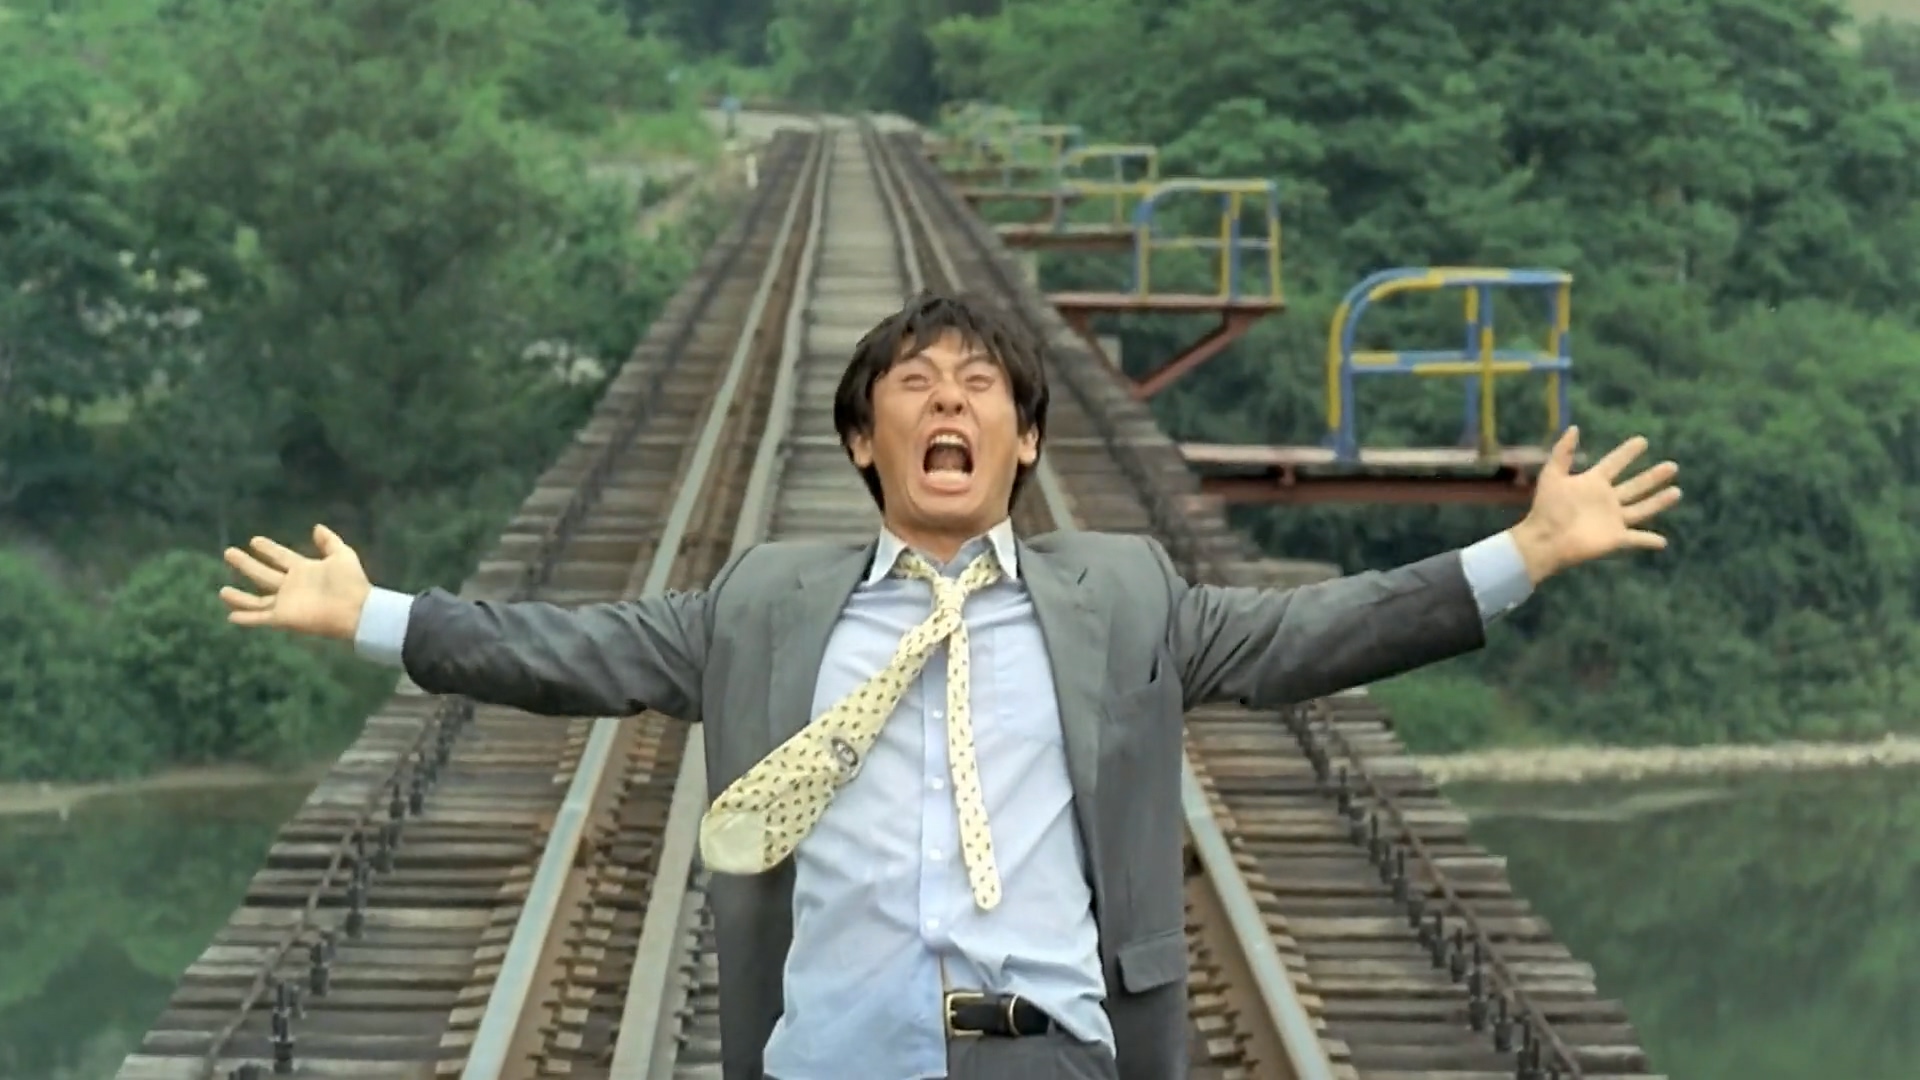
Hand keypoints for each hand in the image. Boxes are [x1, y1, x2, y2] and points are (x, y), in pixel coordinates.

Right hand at [220, 524, 372, 641]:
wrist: (357, 609)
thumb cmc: (352, 583)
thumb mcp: (343, 555)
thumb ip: (330, 541)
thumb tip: (317, 527)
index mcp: (304, 570)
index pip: (280, 557)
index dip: (268, 549)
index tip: (254, 540)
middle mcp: (292, 586)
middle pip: (263, 573)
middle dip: (246, 564)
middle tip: (228, 552)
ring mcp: (286, 603)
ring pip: (256, 600)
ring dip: (240, 597)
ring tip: (222, 592)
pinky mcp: (284, 618)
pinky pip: (260, 617)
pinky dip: (245, 617)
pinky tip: (230, 615)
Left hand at [1510, 426, 1679, 583]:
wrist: (1544, 539)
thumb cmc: (1545, 508)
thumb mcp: (1552, 475)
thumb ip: (1562, 452)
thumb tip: (1574, 427)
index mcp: (1593, 483)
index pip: (1614, 463)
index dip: (1628, 453)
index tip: (1642, 441)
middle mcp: (1606, 500)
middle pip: (1636, 486)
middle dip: (1654, 477)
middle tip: (1672, 466)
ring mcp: (1612, 519)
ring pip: (1642, 508)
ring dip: (1659, 501)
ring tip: (1677, 492)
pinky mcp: (1615, 538)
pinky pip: (1636, 539)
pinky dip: (1649, 541)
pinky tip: (1662, 542)